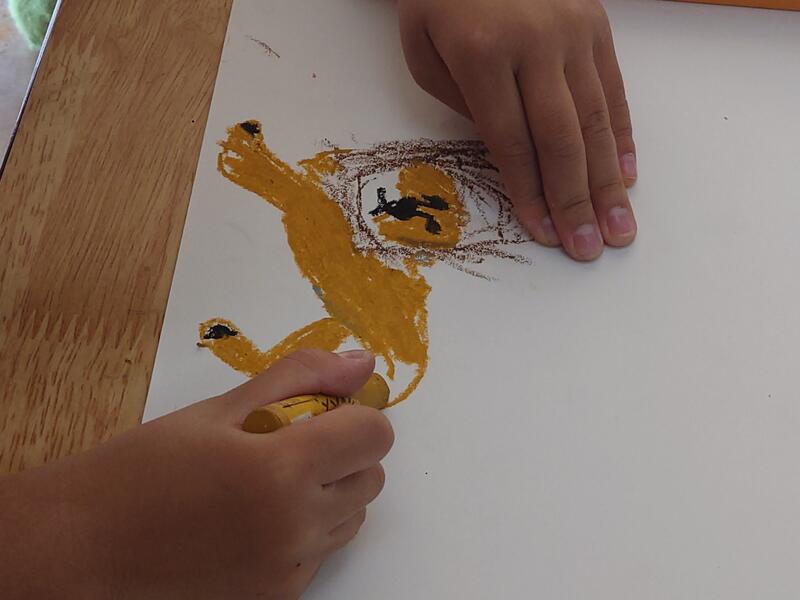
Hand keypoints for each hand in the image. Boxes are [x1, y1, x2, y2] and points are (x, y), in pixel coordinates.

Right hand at [0, 349, 393, 599]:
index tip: (323, 413)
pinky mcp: (277, 598)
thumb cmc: (145, 467)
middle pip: (371, 476)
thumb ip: (300, 378)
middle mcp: (295, 528)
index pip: (375, 435)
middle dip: (342, 453)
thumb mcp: (220, 408)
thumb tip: (362, 362)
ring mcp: (288, 571)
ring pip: (351, 517)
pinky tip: (253, 521)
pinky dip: (305, 532)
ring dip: (328, 493)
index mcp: (281, 470)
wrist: (86, 546)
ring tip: (267, 483)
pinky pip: (320, 553)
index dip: (355, 416)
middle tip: (287, 444)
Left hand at [398, 0, 636, 260]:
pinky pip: (613, 89)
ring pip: (595, 120)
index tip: (545, 234)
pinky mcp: (596, 23)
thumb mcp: (424, 52)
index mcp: (483, 54)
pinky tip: (624, 176)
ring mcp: (574, 31)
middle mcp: (537, 43)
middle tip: (591, 249)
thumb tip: (513, 157)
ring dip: (607, 182)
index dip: (530, 194)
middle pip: (561, 139)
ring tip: (619, 228)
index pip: (512, 143)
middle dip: (576, 202)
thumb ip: (465, 106)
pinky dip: (620, 136)